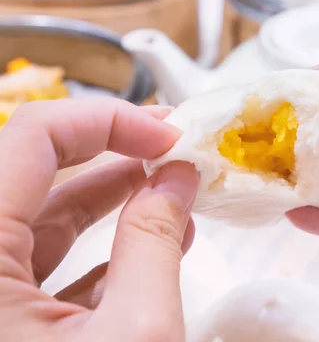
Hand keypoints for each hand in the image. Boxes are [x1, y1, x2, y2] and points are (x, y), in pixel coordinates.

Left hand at [0, 98, 198, 340]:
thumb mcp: (134, 332)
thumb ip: (153, 244)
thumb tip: (177, 177)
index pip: (31, 137)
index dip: (108, 121)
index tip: (169, 136)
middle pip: (34, 169)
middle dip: (112, 150)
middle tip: (172, 146)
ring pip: (43, 220)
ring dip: (113, 199)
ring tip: (172, 191)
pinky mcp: (7, 322)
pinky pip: (46, 264)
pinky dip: (104, 248)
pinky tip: (154, 243)